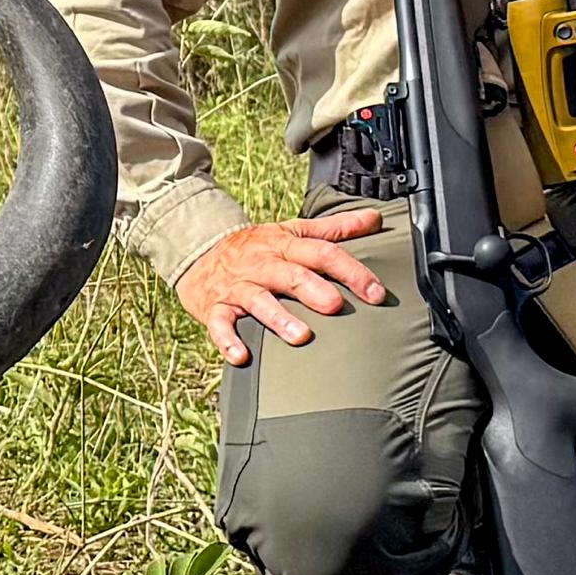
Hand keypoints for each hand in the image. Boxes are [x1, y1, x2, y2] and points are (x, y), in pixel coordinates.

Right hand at [177, 208, 391, 365]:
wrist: (199, 250)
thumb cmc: (256, 247)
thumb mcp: (293, 231)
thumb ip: (335, 228)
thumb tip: (375, 218)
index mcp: (285, 245)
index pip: (322, 253)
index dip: (351, 270)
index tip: (376, 292)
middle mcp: (263, 265)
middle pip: (291, 275)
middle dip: (314, 290)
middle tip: (336, 306)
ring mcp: (238, 287)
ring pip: (258, 300)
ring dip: (278, 318)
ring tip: (301, 336)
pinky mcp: (215, 308)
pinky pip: (219, 324)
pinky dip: (228, 340)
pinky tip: (242, 356)